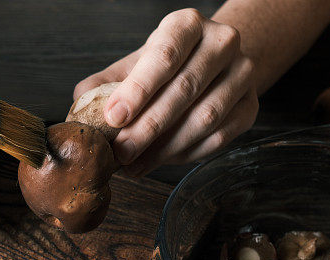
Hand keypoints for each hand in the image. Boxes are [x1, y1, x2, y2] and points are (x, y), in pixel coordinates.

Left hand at [73, 8, 257, 176]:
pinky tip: (162, 161)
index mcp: (187, 25)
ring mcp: (242, 74)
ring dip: (167, 148)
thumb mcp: (134, 65)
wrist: (214, 63)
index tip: (114, 117)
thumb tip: (79, 112)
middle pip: (184, 90)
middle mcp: (222, 43)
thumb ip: (104, 85)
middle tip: (123, 152)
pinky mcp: (250, 106)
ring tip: (138, 164)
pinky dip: (187, 155)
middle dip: (148, 127)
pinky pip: (219, 137)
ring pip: (205, 118)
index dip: (138, 90)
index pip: (165, 56)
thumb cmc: (167, 65)